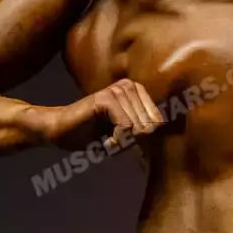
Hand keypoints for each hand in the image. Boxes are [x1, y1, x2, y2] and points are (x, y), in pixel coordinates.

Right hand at [29, 80, 164, 152]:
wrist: (59, 131)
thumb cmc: (92, 136)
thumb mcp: (125, 137)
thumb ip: (145, 136)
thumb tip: (172, 146)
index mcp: (138, 92)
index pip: (159, 123)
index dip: (143, 141)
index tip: (122, 142)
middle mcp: (131, 86)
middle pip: (151, 126)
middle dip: (133, 143)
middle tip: (113, 142)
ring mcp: (119, 89)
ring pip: (139, 128)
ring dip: (123, 143)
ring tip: (107, 141)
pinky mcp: (108, 98)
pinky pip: (127, 127)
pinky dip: (116, 141)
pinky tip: (104, 141)